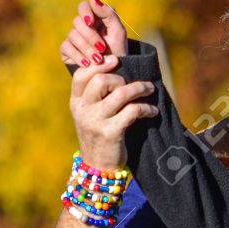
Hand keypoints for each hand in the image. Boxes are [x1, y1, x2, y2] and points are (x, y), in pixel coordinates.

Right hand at [61, 0, 128, 66]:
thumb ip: (109, 14)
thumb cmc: (118, 50)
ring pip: (72, 35)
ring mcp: (74, 37)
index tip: (92, 22)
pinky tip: (87, 63)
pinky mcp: (67, 50)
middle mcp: (83, 26)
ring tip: (98, 59)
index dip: (85, 12)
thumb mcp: (119, 32)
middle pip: (77, 22)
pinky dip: (77, 56)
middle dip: (91, 36)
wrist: (113, 72)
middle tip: (102, 48)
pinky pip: (66, 47)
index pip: (84, 6)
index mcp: (95, 18)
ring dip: (87, 48)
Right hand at [69, 55, 157, 169]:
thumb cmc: (98, 134)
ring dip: (140, 88)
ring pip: (121, 93)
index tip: (115, 60)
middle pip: (101, 80)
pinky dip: (147, 108)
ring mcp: (96, 121)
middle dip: (121, 78)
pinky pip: (133, 111)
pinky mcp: (111, 132)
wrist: (97, 167)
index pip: (81, 74)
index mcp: (76, 102)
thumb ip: (96, 94)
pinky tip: (152, 111)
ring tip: (150, 89)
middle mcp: (83, 110)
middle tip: (133, 85)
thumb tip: (116, 67)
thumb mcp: (90, 113)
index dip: (99, 64)